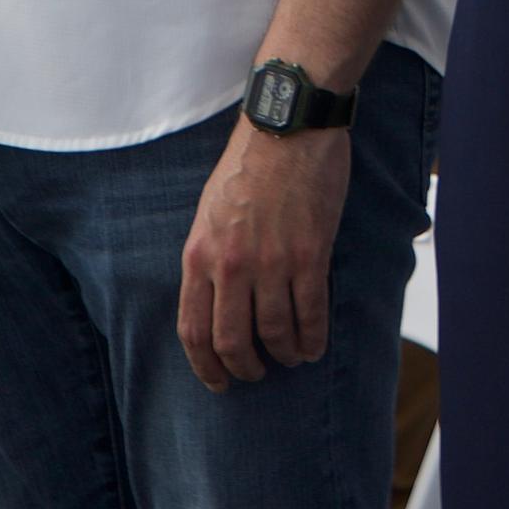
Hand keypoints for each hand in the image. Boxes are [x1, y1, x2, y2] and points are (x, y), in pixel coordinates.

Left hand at [179, 119, 345, 388]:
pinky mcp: (309, 254)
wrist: (288, 127)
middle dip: (244, 367)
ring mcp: (271, 262)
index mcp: (200, 254)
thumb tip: (214, 300)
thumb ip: (209, 257)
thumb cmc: (248, 165)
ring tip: (290, 357)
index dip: (206, 366)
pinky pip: (310, 312)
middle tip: (256, 372)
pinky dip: (312, 338)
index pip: (193, 330)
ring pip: (273, 332)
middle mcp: (231, 265)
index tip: (219, 381)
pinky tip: (314, 346)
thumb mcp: (209, 212)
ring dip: (283, 354)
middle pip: (232, 341)